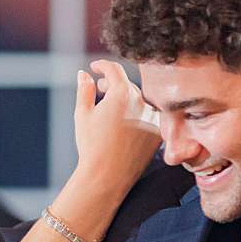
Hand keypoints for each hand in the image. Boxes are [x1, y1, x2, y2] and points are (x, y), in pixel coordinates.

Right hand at [72, 59, 160, 197]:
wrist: (107, 176)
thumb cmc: (91, 145)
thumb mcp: (82, 114)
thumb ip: (84, 89)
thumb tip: (84, 74)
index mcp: (122, 93)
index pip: (114, 69)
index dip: (103, 65)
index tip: (95, 68)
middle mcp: (141, 102)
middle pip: (127, 85)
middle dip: (112, 84)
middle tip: (100, 89)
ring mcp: (153, 118)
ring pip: (139, 101)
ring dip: (126, 100)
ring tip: (111, 108)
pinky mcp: (158, 133)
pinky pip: (149, 117)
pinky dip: (138, 116)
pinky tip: (125, 124)